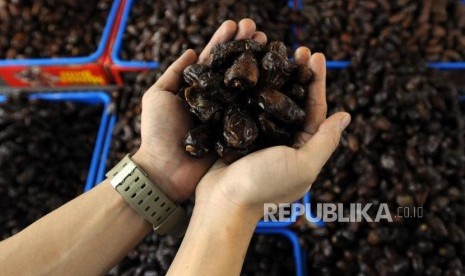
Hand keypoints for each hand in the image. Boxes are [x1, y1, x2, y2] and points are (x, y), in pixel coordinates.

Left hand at [133, 19, 266, 201]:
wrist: (166, 171)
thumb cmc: (157, 133)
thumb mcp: (157, 96)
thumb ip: (175, 74)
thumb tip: (191, 50)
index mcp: (198, 89)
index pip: (213, 59)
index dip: (225, 41)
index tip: (236, 24)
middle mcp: (216, 99)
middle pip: (234, 68)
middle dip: (246, 47)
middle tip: (259, 30)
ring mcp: (228, 115)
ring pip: (246, 85)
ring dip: (259, 64)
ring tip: (270, 44)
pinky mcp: (238, 131)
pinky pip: (254, 111)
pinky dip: (265, 95)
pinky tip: (277, 78)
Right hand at [195, 48, 350, 219]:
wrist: (222, 201)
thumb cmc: (264, 186)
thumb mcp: (303, 165)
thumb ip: (326, 141)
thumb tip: (346, 116)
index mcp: (304, 148)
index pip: (315, 109)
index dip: (317, 81)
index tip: (316, 55)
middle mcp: (284, 140)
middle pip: (294, 100)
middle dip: (298, 73)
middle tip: (297, 48)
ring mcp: (261, 136)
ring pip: (271, 100)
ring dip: (275, 76)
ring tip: (274, 52)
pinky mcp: (239, 133)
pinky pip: (248, 105)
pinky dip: (251, 87)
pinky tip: (250, 69)